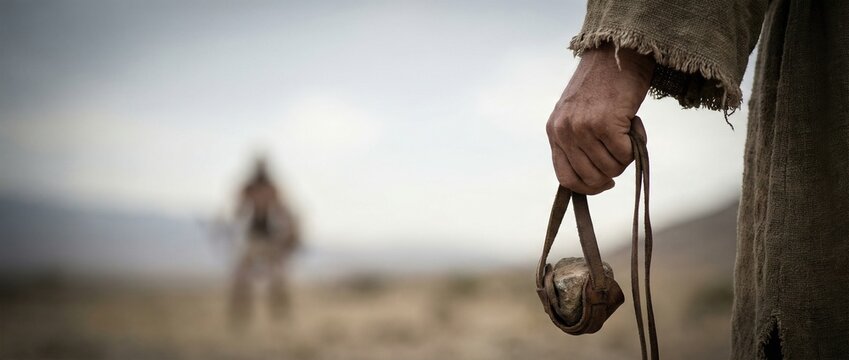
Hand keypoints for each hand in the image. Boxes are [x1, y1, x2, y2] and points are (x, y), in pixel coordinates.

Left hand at [546, 43, 653, 194]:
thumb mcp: (577, 115)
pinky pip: (625, 155)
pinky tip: (635, 123)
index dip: (588, 187)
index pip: (565, 178)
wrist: (616, 54)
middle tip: (622, 151)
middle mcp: (564, 131)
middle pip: (591, 178)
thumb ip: (578, 143)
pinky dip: (636, 145)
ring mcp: (582, 128)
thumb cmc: (603, 87)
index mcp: (554, 131)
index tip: (606, 183)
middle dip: (612, 172)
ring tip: (627, 130)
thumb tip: (595, 180)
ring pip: (611, 169)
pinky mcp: (604, 124)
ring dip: (626, 156)